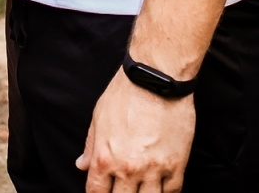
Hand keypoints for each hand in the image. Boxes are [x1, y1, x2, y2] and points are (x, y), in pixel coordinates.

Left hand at [77, 69, 195, 192]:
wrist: (156, 77)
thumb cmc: (126, 92)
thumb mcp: (99, 117)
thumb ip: (91, 146)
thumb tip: (82, 164)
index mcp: (104, 158)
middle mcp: (127, 168)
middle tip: (124, 190)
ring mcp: (153, 169)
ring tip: (141, 190)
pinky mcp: (176, 164)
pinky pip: (171, 192)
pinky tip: (161, 189)